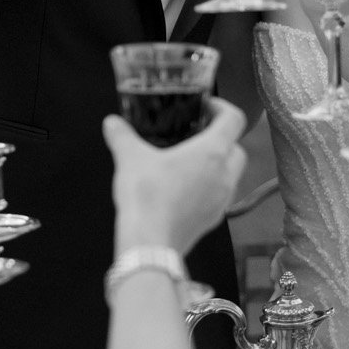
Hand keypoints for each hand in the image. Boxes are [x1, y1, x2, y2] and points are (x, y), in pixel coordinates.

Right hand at [104, 97, 247, 253]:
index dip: (223, 107)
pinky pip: (220, 196)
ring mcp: (222, 199)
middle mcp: (224, 175)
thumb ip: (122, 135)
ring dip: (218, 164)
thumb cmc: (146, 196)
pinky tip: (185, 189)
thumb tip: (111, 122)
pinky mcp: (214, 219)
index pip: (234, 120)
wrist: (150, 242)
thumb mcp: (130, 158)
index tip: (207, 106)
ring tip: (190, 162)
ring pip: (232, 174)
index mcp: (212, 152)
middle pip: (237, 148)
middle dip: (223, 139)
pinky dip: (209, 188)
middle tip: (198, 134)